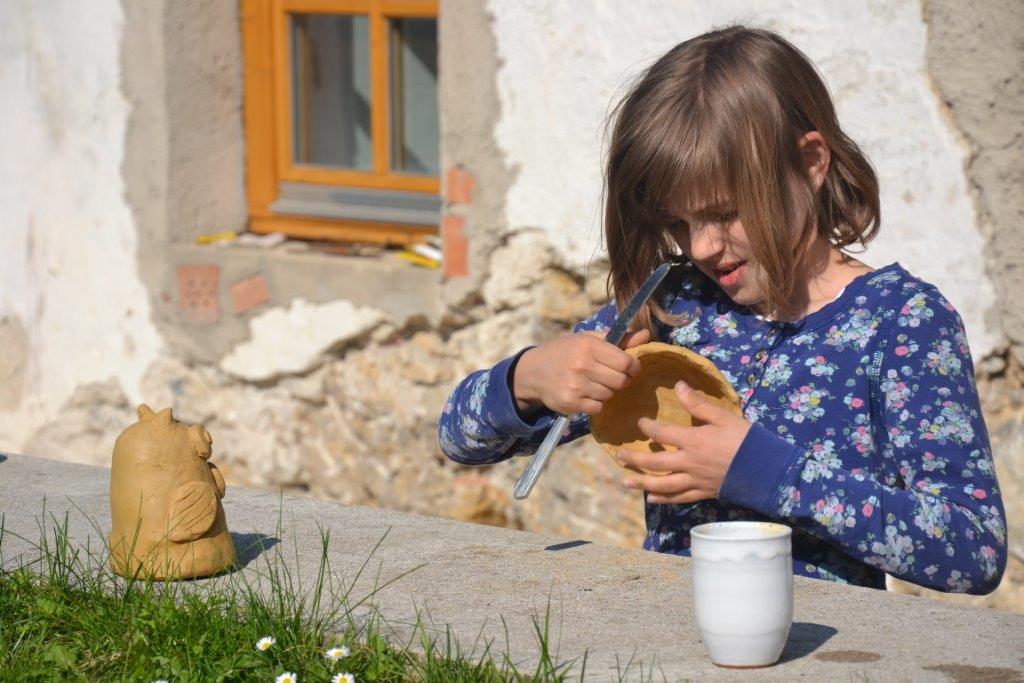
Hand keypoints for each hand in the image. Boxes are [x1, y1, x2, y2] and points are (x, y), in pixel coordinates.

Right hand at [513, 327, 650, 415]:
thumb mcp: (588, 339)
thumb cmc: (564, 351)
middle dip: (621, 380)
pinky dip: (595, 403)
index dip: (633, 367)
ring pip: (609, 395)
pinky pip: (597, 407)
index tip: (629, 368)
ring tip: (593, 383)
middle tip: (611, 376)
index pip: (626, 362)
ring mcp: (575, 386)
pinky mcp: (570, 403)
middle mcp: (582, 365)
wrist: (532, 372)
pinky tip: (585, 394)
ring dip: (606, 391)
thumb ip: (619, 340)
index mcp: (589, 346)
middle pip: (621, 381)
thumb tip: (647, 336)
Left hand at [615, 381, 752, 503]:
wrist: (767, 469)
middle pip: (655, 463)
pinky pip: (679, 498)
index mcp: (693, 441)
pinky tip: (651, 498)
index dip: (648, 427)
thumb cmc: (746, 439)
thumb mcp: (723, 416)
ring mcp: (695, 481)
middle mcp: (689, 463)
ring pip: (663, 485)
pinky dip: (664, 499)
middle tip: (618, 455)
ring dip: (642, 482)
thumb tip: (679, 386)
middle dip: (634, 459)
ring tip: (625, 482)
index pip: (662, 434)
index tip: (639, 422)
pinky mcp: (704, 493)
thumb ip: (699, 404)